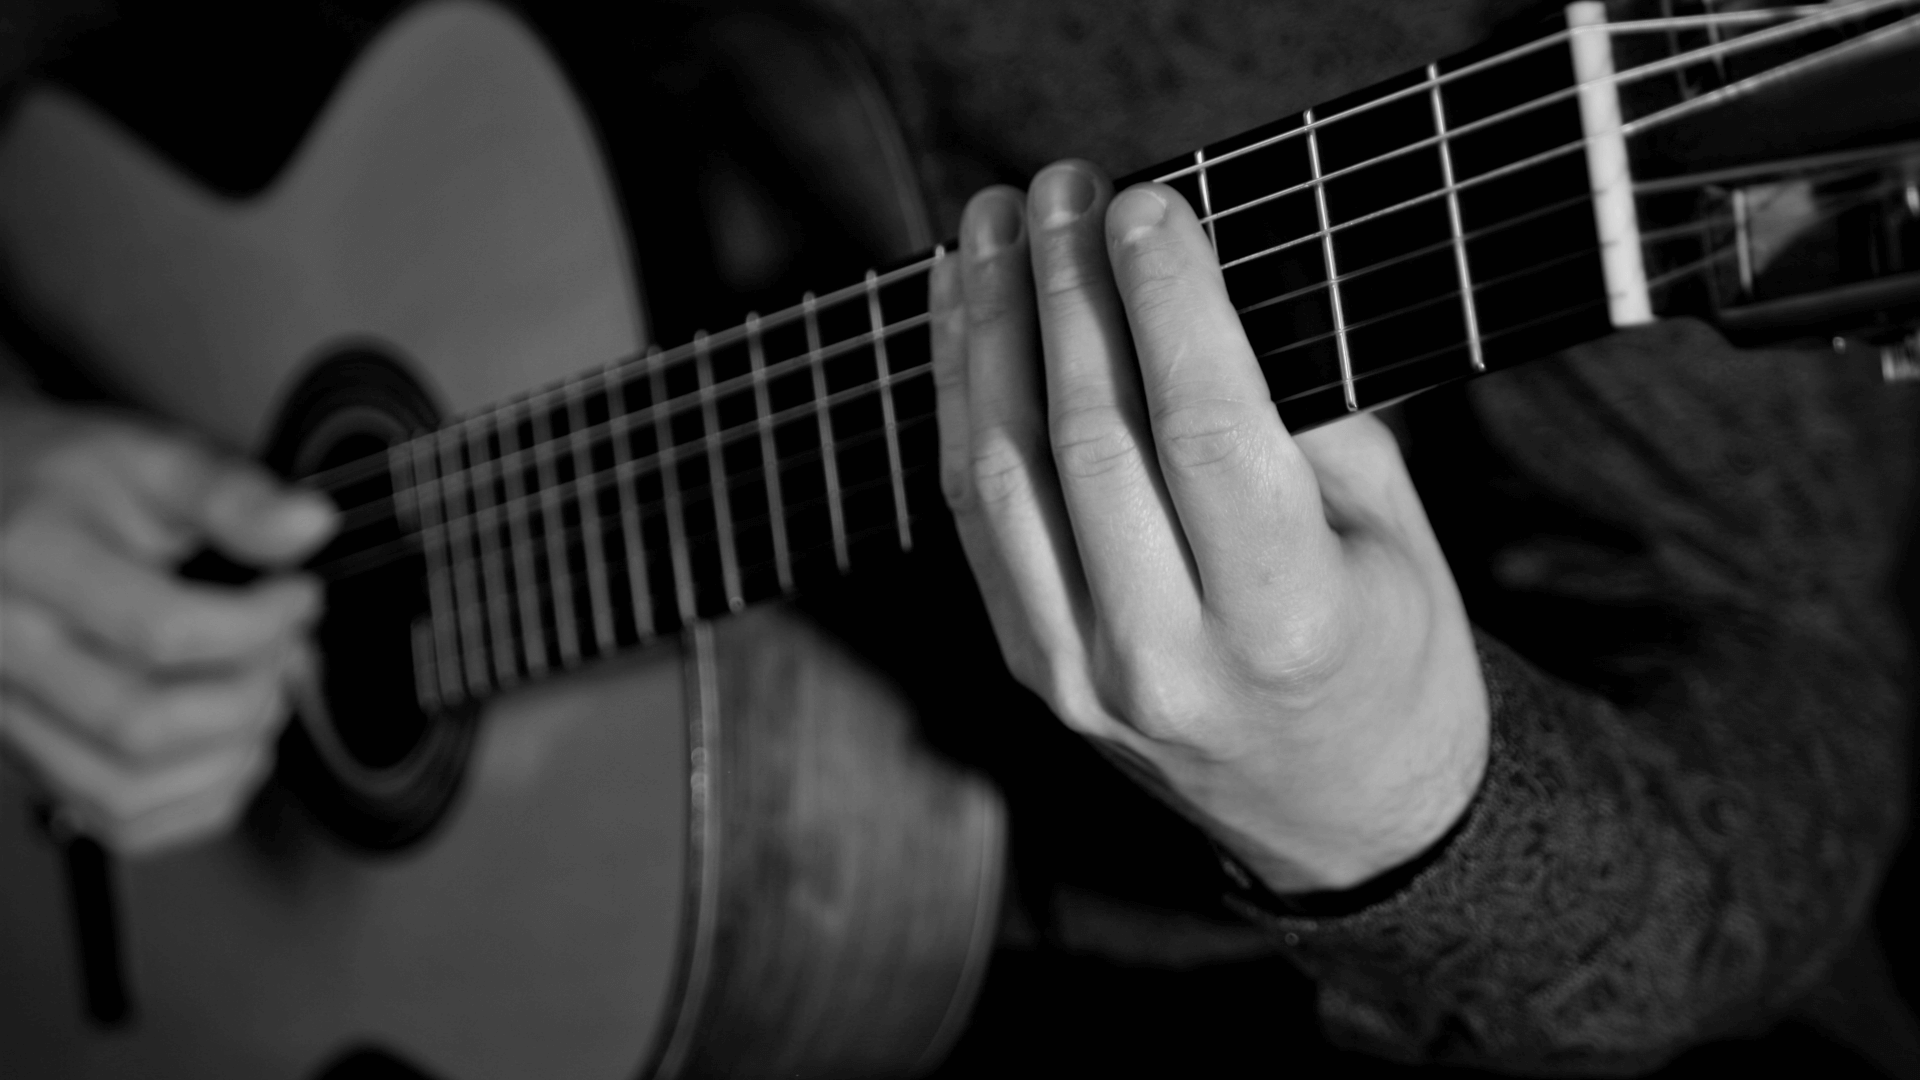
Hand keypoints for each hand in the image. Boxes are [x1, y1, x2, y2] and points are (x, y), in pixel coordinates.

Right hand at [0, 402, 335, 854]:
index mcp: (31, 564)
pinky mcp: (31, 755)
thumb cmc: (64, 481)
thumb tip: (309, 524)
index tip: (299, 594)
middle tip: (284, 648)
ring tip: (264, 693)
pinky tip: (233, 745)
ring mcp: (10, 715)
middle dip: (249, 693)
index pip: (161, 631)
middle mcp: (5, 651)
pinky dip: (198, 801)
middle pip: (142, 724)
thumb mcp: (146, 456)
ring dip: (230, 756)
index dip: (260, 623)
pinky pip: (117, 821)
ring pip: (127, 790)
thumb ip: (228, 493)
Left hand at [930, 160, 1487, 891]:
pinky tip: (963, 321)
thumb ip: (1304, 423)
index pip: (1201, 431)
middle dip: (1067, 292)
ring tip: (990, 228)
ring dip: (988, 334)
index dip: (1164, 302)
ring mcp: (1080, 676)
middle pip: (1086, 441)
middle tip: (1060, 186)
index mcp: (1283, 623)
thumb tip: (1195, 293)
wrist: (1341, 815)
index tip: (1145, 200)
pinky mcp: (1032, 670)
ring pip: (1003, 474)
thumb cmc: (1387, 654)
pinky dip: (961, 407)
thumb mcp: (1392, 535)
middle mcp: (1166, 661)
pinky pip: (977, 519)